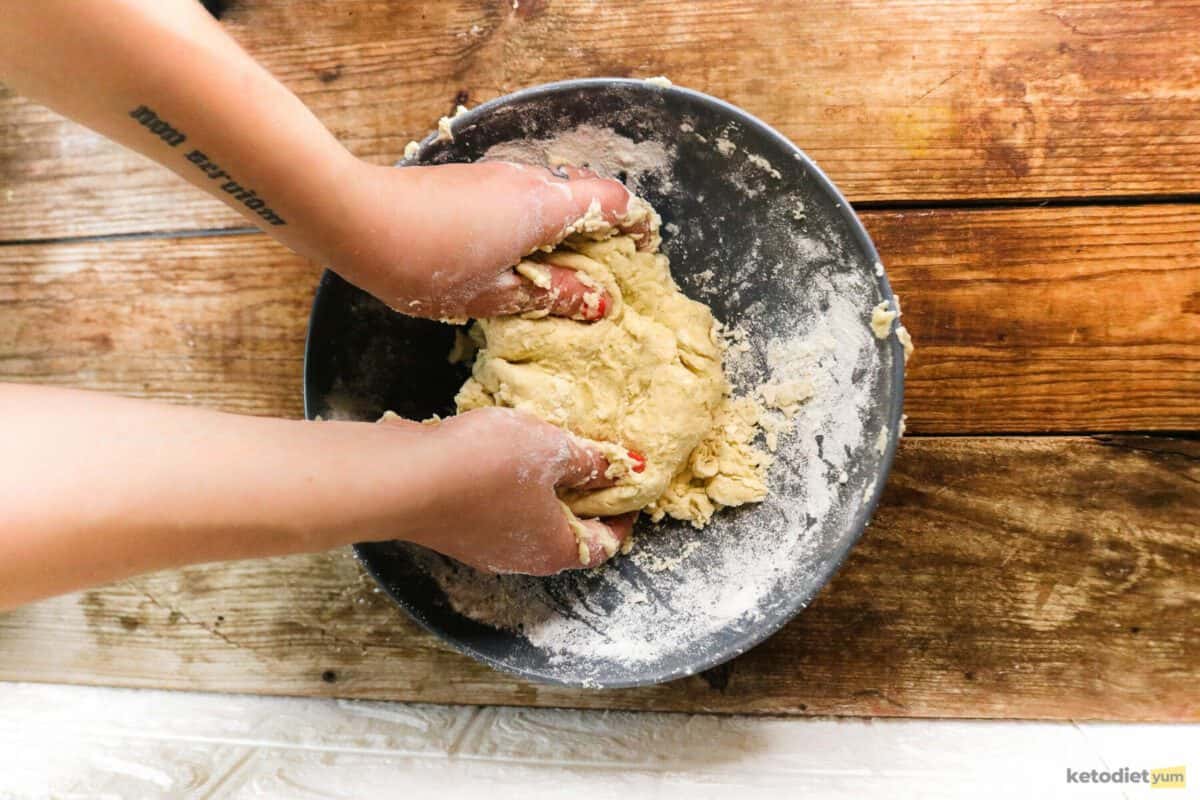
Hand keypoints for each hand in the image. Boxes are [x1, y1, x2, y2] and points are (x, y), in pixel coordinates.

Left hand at [323, 160, 642, 320]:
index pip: (612, 202)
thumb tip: (596, 302)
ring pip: (550, 198)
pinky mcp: (470, 182)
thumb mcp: (492, 295)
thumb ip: (548, 295)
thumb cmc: (422, 263)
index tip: (642, 254)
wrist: (352, 218)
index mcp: (543, 207)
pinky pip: (519, 201)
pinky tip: (515, 264)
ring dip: (564, 231)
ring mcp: (496, 177)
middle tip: (603, 277)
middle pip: (585, 195)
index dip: (635, 226)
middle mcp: (526, 181)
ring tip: (559, 278)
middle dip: (602, 232)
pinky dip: (533, 228)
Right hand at [373, 407, 635, 574]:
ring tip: (547, 453)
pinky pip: (494, 511)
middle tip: (591, 464)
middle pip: (567, 535)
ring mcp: (482, 548)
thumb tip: (628, 468)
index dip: (623, 515)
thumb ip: (590, 461)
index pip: (606, 543)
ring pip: (528, 523)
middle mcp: (521, 560)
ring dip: (543, 493)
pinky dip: (509, 489)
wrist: (401, 478)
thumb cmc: (484, 466)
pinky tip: (501, 456)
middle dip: (583, 501)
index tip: (629, 486)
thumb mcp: (551, 450)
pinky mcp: (452, 529)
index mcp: (555, 549)